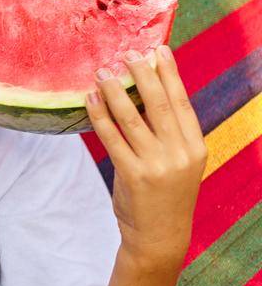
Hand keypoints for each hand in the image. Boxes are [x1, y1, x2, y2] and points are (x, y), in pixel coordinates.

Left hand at [87, 46, 205, 267]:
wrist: (161, 236)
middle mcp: (180, 154)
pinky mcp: (133, 175)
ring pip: (132, 117)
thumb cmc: (165, 193)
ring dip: (115, 90)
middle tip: (127, 52)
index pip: (182, 102)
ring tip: (102, 71)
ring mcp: (157, 165)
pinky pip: (111, 138)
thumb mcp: (178, 162)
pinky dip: (99, 115)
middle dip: (143, 74)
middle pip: (159, 104)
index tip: (160, 49)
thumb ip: (168, 133)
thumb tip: (145, 92)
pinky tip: (90, 98)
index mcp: (195, 147)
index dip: (170, 74)